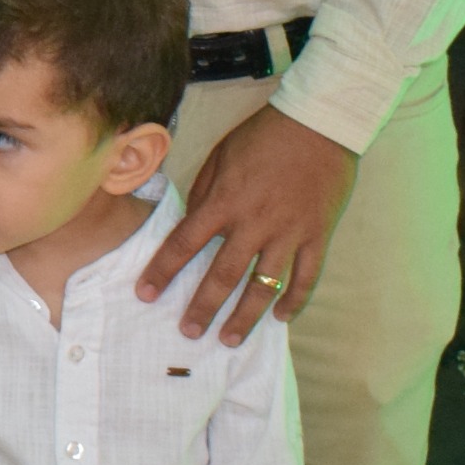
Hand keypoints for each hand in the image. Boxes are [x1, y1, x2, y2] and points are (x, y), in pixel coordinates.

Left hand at [145, 103, 356, 342]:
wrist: (319, 125)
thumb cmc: (263, 136)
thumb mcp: (220, 157)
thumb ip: (203, 193)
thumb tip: (192, 223)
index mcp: (224, 202)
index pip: (184, 244)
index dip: (163, 271)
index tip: (146, 294)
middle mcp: (254, 224)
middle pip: (223, 275)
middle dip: (203, 307)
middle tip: (189, 332)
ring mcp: (288, 233)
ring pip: (264, 286)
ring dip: (246, 316)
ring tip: (230, 339)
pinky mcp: (317, 236)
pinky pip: (306, 277)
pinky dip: (295, 300)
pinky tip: (282, 318)